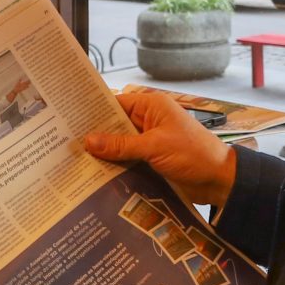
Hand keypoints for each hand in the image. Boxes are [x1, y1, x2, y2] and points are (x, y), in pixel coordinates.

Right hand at [81, 87, 235, 208]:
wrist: (219, 180)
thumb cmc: (192, 154)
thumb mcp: (154, 147)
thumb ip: (121, 145)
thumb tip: (88, 141)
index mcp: (152, 106)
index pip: (116, 104)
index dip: (94, 112)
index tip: (69, 120)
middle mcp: (149, 121)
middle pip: (115, 126)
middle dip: (96, 136)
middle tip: (65, 145)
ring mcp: (150, 141)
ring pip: (120, 145)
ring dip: (105, 154)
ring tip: (74, 161)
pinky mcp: (152, 160)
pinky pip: (128, 160)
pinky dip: (116, 166)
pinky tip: (96, 175)